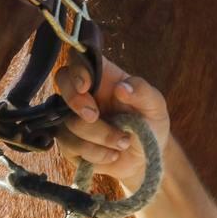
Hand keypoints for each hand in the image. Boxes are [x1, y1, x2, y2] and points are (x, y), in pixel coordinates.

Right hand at [54, 54, 169, 191]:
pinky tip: (112, 154)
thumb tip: (122, 87)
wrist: (145, 158)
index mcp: (103, 75)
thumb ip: (142, 91)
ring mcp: (73, 117)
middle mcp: (84, 93)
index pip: (79, 59)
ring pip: (68, 121)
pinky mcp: (70, 144)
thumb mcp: (154, 105)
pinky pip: (70, 147)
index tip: (85, 86)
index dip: (77, 69)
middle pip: (62, 81)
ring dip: (98, 136)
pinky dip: (95, 154)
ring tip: (122, 143)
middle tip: (93, 115)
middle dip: (75, 100)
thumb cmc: (149, 124)